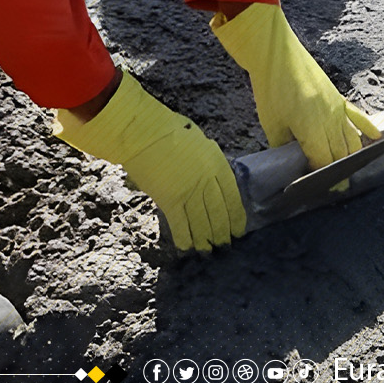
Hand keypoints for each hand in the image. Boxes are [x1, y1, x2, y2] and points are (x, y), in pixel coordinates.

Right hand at [53, 74, 243, 251]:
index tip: (238, 230)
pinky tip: (187, 246)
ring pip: (202, 222)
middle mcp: (207, 181)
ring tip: (207, 250)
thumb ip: (209, 163)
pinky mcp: (170, 200)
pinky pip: (180, 224)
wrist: (145, 134)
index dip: (236, 216)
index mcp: (217, 164)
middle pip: (218, 213)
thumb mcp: (201, 143)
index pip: (232, 197)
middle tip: (224, 245)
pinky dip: (185, 238)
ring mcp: (189, 192)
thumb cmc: (171, 132)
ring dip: (205, 239)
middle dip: (222, 232)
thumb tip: (212, 178)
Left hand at [212, 3, 378, 170]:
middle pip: (340, 154)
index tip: (319, 187)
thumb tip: (291, 162)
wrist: (277, 54)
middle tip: (336, 186)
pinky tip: (376, 138)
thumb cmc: (271, 88)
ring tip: (350, 170)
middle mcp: (330, 120)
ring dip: (352, 156)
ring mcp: (337, 108)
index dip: (322, 176)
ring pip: (352, 139)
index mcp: (312, 128)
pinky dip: (368, 128)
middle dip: (338, 172)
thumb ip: (283, 146)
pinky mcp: (339, 96)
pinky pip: (358, 116)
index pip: (323, 161)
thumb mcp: (271, 123)